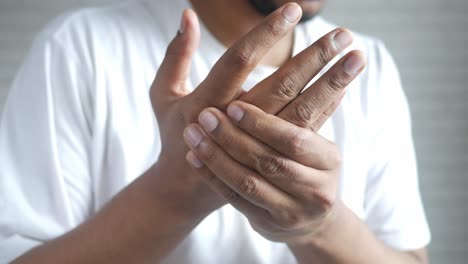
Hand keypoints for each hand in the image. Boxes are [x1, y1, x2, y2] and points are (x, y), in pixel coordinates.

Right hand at [151, 3, 355, 218]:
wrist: (186, 187)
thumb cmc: (174, 134)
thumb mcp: (163, 95)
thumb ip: (177, 55)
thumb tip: (187, 13)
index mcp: (206, 102)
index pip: (240, 61)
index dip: (266, 35)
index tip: (291, 11)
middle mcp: (235, 122)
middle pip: (281, 85)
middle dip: (314, 58)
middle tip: (342, 34)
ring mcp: (258, 142)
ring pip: (301, 110)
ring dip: (331, 83)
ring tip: (356, 57)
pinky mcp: (272, 155)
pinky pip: (304, 131)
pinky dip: (325, 109)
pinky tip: (343, 89)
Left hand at [182, 49, 365, 243]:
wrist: (311, 219)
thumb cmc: (310, 168)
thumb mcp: (318, 141)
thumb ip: (317, 108)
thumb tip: (329, 66)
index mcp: (328, 160)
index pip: (296, 138)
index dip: (263, 123)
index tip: (234, 104)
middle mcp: (313, 189)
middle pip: (268, 161)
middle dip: (234, 137)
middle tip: (205, 114)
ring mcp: (290, 211)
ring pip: (247, 182)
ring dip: (217, 155)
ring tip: (192, 132)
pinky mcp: (267, 224)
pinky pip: (234, 199)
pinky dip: (212, 176)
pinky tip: (194, 156)